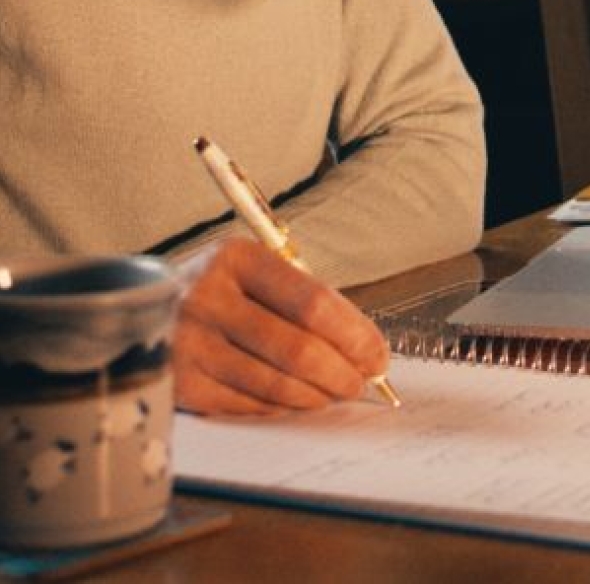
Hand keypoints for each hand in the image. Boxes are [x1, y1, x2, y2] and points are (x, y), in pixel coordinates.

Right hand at [171, 238, 389, 415]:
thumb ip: (303, 300)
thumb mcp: (254, 272)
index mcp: (237, 259)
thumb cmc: (220, 290)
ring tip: (335, 392)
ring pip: (275, 382)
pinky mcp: (179, 384)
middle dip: (341, 372)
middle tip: (361, 383)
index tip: (378, 354)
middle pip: (297, 348)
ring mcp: (189, 344)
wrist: (136, 308)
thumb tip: (363, 346)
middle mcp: (207, 298)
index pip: (313, 302)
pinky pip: (248, 404)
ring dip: (316, 395)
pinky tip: (296, 400)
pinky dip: (281, 406)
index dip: (355, 334)